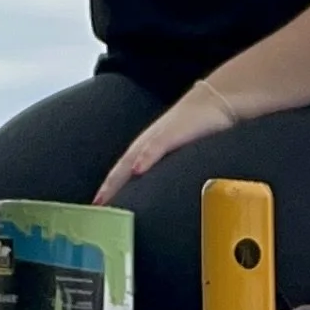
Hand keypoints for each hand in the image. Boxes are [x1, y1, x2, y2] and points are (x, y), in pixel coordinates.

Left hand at [94, 77, 240, 206]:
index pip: (124, 172)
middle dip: (108, 188)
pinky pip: (156, 146)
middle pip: (121, 168)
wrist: (214, 100)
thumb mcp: (183, 153)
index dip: (110, 189)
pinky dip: (145, 158)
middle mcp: (148, 142)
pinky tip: (137, 170)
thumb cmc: (198, 128)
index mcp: (148, 149)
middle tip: (95, 207)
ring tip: (105, 196)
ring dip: (117, 178)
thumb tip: (167, 192)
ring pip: (131, 159)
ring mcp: (159, 136)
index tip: (98, 208)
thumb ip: (171, 168)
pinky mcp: (173, 131)